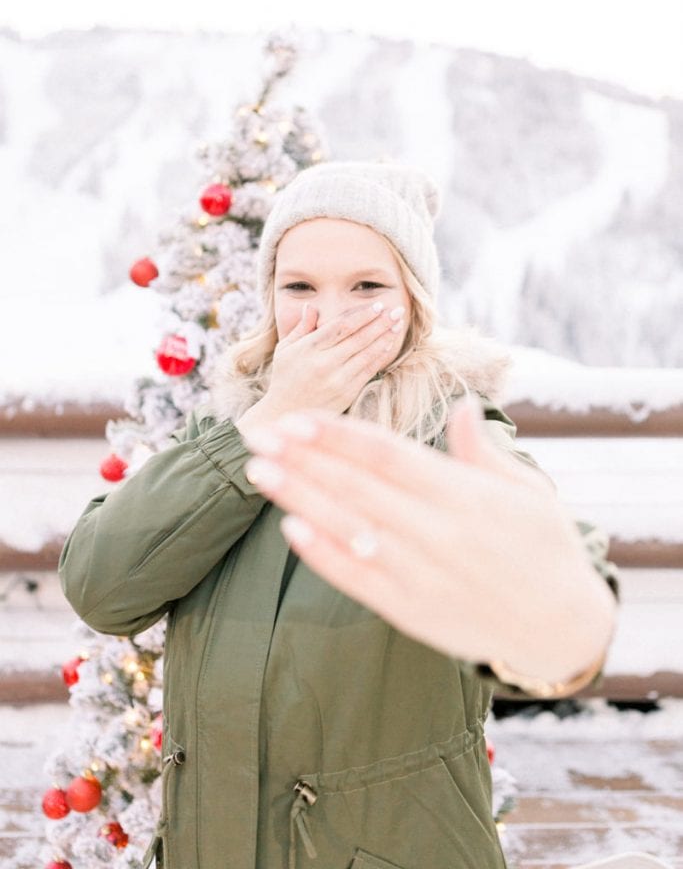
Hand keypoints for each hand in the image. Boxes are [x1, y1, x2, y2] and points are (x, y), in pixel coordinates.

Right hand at [236, 301, 404, 433]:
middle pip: (358, 338)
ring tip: (399, 323)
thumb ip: (301, 328)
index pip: (341, 326)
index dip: (362, 315)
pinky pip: (368, 370)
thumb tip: (311, 307)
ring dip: (385, 337)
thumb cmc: (285, 377)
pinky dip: (380, 355)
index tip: (378, 305)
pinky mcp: (347, 393)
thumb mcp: (285, 349)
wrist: (286, 412)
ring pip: (367, 353)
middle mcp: (324, 363)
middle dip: (381, 322)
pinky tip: (389, 343)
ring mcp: (337, 379)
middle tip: (397, 310)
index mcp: (309, 348)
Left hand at [241, 398, 616, 684]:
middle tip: (258, 435)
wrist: (560, 627)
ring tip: (260, 471)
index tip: (297, 419)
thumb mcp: (528, 490)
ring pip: (348, 529)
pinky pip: (357, 580)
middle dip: (303, 459)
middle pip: (357, 488)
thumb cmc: (544, 546)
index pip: (387, 456)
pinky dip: (322, 554)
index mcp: (464, 495)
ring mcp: (420, 574)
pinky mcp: (410, 610)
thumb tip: (461, 405)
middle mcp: (437, 532)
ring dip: (299, 498)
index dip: (338, 436)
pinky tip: (290, 528)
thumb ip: (482, 451)